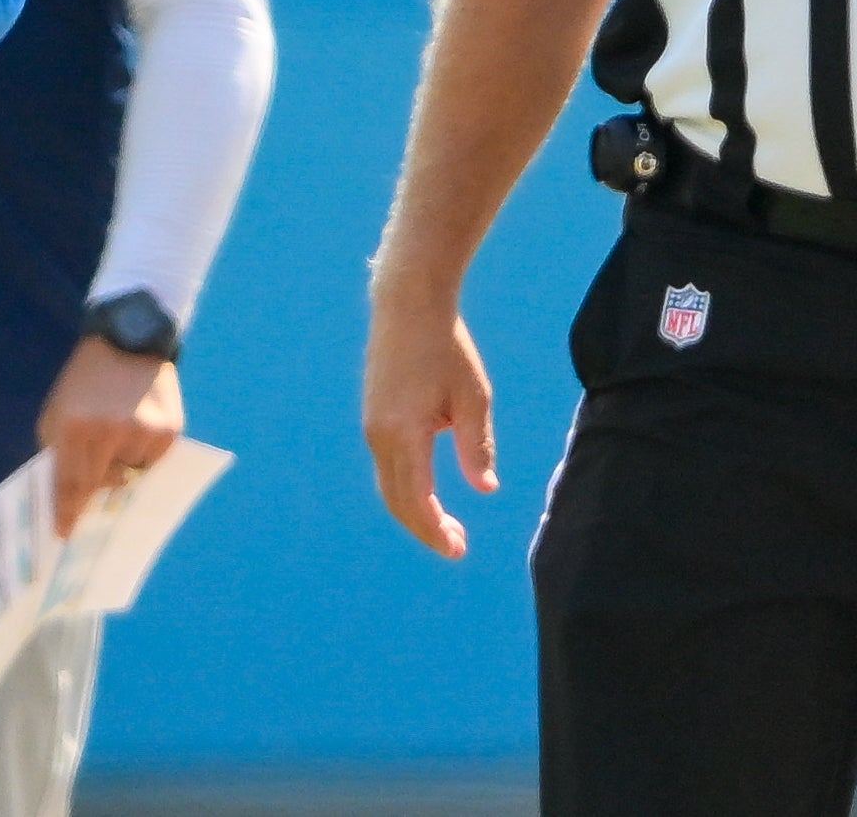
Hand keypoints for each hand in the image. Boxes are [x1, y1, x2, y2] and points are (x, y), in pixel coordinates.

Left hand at [38, 337, 183, 538]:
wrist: (127, 340)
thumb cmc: (84, 381)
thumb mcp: (57, 410)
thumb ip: (58, 450)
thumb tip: (67, 493)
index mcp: (75, 427)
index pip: (69, 483)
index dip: (67, 512)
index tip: (64, 533)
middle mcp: (110, 433)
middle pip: (100, 485)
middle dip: (93, 493)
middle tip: (88, 500)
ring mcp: (143, 434)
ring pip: (128, 475)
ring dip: (119, 468)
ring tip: (115, 440)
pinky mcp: (169, 432)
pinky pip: (151, 463)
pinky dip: (141, 457)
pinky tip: (136, 432)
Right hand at [362, 290, 497, 558]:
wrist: (407, 305)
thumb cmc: (447, 349)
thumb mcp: (473, 398)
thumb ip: (476, 446)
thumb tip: (485, 489)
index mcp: (404, 433)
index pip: (417, 500)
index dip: (436, 531)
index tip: (458, 550)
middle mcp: (379, 434)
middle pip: (396, 500)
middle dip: (425, 529)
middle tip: (457, 547)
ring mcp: (371, 424)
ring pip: (388, 485)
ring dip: (414, 511)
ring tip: (447, 526)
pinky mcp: (373, 415)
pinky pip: (386, 465)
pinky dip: (405, 488)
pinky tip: (429, 492)